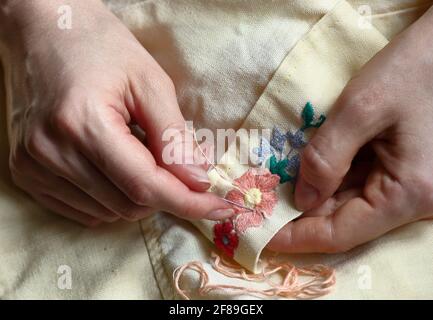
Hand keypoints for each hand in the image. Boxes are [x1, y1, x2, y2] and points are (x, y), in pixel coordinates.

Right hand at [1, 0, 232, 225]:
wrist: (46, 31)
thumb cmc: (101, 47)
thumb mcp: (150, 82)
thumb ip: (174, 137)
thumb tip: (198, 181)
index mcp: (82, 122)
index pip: (144, 186)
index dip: (188, 202)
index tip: (219, 208)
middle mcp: (50, 152)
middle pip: (129, 204)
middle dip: (166, 194)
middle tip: (179, 168)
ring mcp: (33, 167)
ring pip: (109, 213)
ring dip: (139, 196)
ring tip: (138, 154)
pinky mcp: (27, 175)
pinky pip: (85, 212)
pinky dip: (113, 200)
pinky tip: (117, 169)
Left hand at [269, 7, 432, 252]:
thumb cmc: (413, 69)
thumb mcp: (361, 108)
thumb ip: (326, 157)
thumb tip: (300, 200)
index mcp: (408, 193)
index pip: (340, 233)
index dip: (295, 237)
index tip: (257, 233)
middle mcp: (411, 201)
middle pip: (343, 220)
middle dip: (297, 215)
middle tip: (256, 206)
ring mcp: (408, 187)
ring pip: (348, 204)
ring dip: (309, 198)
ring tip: (269, 190)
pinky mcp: (403, 172)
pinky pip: (359, 186)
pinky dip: (328, 181)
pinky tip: (300, 172)